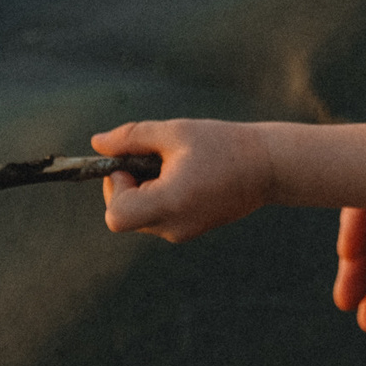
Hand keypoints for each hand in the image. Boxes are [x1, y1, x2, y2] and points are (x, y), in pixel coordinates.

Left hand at [91, 118, 273, 241]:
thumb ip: (132, 137)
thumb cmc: (223, 144)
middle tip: (154, 157)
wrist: (268, 166)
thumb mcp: (175, 132)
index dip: (116, 186)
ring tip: (176, 164)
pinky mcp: (190, 231)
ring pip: (140, 216)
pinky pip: (159, 217)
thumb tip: (96, 143)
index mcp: (169, 203)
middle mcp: (173, 227)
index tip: (135, 162)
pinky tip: (186, 176)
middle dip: (128, 185)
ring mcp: (182, 233)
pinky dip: (160, 197)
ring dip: (145, 190)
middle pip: (124, 215)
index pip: (116, 214)